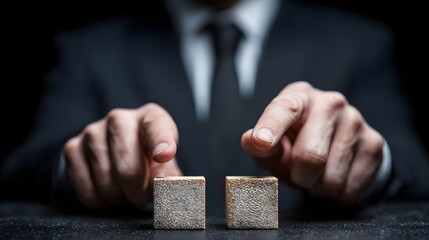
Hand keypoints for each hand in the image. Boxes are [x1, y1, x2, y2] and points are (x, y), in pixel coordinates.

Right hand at [64, 103, 181, 207]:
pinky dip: (101, 202)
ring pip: (107, 185)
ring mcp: (92, 132)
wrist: (114, 150)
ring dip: (119, 198)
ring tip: (125, 189)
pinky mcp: (72, 148)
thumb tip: (162, 183)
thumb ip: (168, 174)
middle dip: (137, 193)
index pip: (156, 127)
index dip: (161, 142)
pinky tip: (108, 191)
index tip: (164, 155)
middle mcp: (119, 119)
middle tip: (141, 195)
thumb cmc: (146, 156)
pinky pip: (88, 192)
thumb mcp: (165, 162)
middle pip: (128, 170)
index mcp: (150, 117)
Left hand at [241, 82, 383, 204]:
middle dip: (300, 176)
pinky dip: (337, 194)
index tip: (260, 142)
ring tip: (318, 174)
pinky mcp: (374, 143)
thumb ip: (259, 146)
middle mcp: (330, 103)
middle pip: (311, 156)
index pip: (284, 109)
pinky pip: (350, 189)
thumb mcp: (272, 143)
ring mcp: (356, 121)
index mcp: (298, 97)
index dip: (270, 128)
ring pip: (332, 178)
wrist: (335, 143)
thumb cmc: (295, 141)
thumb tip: (252, 141)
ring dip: (319, 187)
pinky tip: (335, 176)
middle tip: (300, 173)